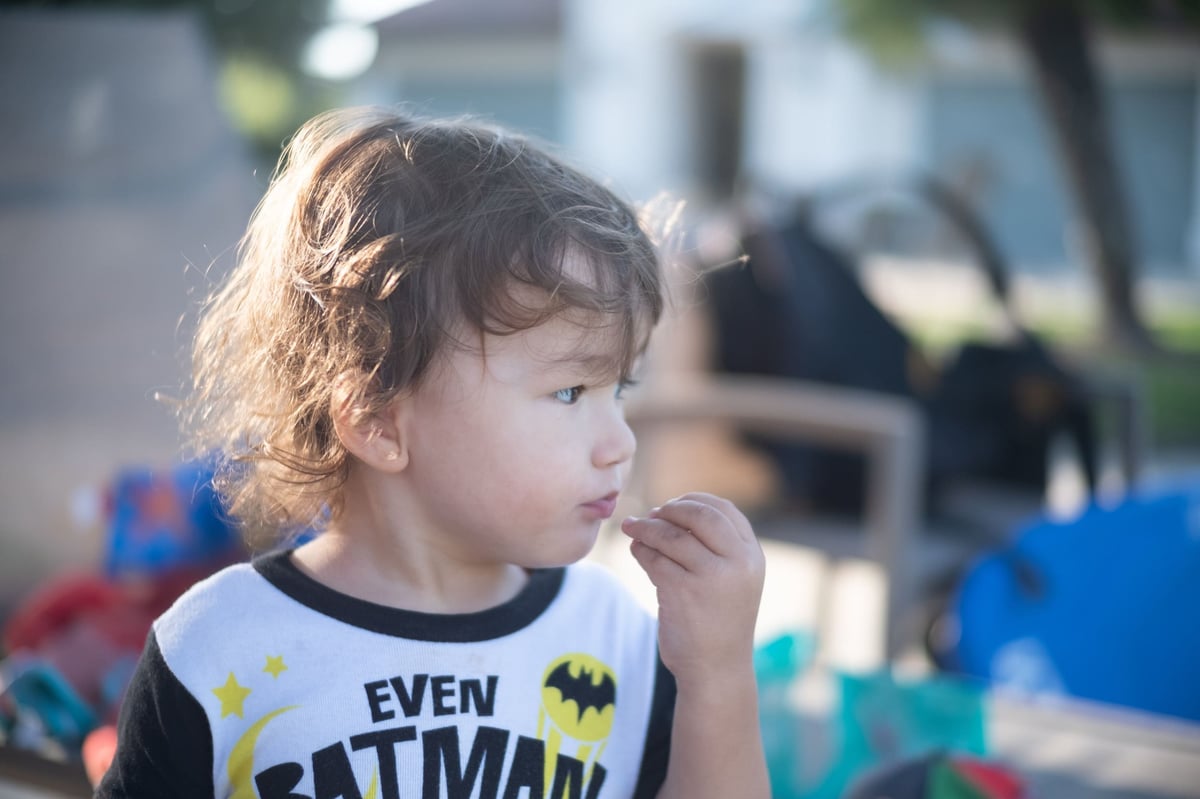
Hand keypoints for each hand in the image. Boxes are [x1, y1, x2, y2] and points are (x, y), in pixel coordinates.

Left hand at [621, 492, 764, 686]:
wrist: (716, 669)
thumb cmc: (719, 622)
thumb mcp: (732, 580)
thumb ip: (716, 547)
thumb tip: (671, 510)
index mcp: (752, 556)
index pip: (725, 510)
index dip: (695, 501)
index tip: (673, 506)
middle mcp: (738, 562)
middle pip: (699, 514)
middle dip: (670, 509)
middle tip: (652, 514)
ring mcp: (712, 576)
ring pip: (671, 534)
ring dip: (646, 528)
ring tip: (633, 529)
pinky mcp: (683, 590)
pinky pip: (654, 558)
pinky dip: (641, 550)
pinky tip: (636, 551)